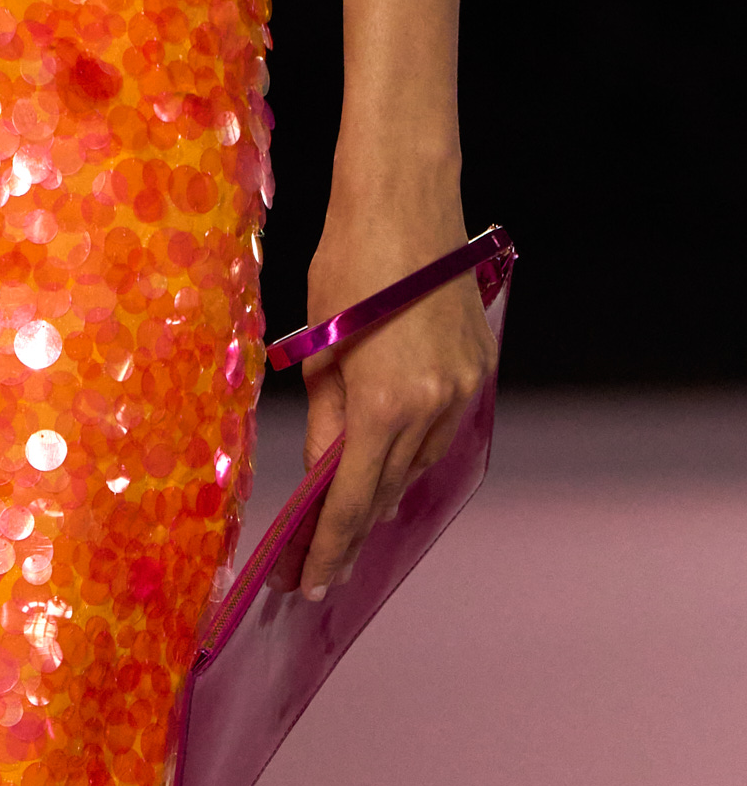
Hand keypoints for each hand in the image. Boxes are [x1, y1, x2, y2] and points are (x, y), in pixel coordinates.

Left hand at [294, 207, 496, 599]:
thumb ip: (324, 424)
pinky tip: (383, 467)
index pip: (352, 501)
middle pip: (387, 491)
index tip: (307, 585)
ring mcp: (463, 389)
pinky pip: (439, 432)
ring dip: (380, 492)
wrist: (406, 201)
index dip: (328, 548)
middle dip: (349, 529)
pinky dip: (408, 453)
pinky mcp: (478, 370)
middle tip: (314, 564)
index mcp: (384, 407)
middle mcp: (434, 407)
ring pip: (415, 465)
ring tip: (343, 521)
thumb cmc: (347, 266)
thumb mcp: (319, 353)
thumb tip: (320, 478)